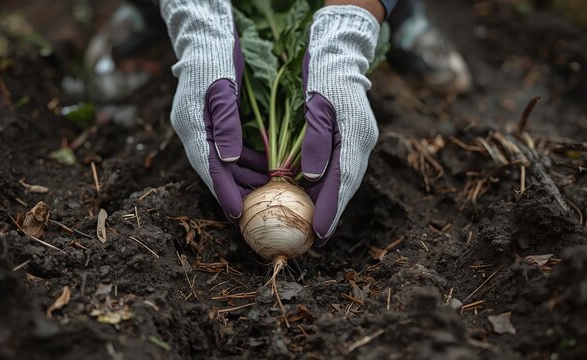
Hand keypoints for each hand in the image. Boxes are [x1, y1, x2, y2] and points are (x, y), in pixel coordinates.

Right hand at [162, 0, 267, 218]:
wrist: (204, 36)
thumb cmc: (215, 58)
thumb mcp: (223, 89)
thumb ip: (226, 125)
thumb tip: (229, 159)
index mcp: (191, 126)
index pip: (208, 169)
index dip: (223, 193)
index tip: (238, 215)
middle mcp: (193, 131)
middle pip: (216, 172)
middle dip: (237, 192)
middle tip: (259, 211)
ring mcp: (201, 128)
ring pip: (224, 163)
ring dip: (245, 178)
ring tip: (268, 194)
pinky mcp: (211, 123)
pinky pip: (228, 150)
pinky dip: (246, 161)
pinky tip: (266, 169)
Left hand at [301, 5, 379, 244]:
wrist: (341, 51)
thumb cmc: (324, 74)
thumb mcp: (316, 105)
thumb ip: (317, 141)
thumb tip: (311, 176)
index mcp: (355, 136)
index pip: (342, 181)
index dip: (330, 209)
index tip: (319, 233)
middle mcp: (361, 142)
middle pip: (346, 185)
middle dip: (332, 213)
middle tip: (317, 239)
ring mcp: (359, 140)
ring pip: (345, 179)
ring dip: (331, 202)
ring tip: (316, 227)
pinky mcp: (352, 136)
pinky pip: (341, 167)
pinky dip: (329, 185)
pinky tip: (315, 197)